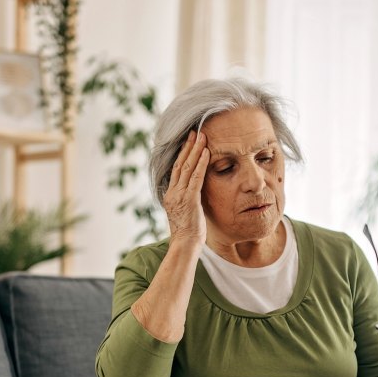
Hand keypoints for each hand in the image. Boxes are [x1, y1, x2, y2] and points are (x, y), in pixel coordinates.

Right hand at [162, 130, 209, 245]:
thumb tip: (195, 193)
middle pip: (179, 164)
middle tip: (194, 132)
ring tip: (202, 136)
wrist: (184, 245)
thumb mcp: (185, 213)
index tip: (188, 142)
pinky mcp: (189, 199)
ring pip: (186, 167)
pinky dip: (201, 163)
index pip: (176, 170)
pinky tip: (207, 152)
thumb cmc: (188, 233)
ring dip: (195, 150)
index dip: (182, 154)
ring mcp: (179, 195)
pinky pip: (196, 177)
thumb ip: (188, 200)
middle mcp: (173, 192)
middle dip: (188, 147)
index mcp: (170, 195)